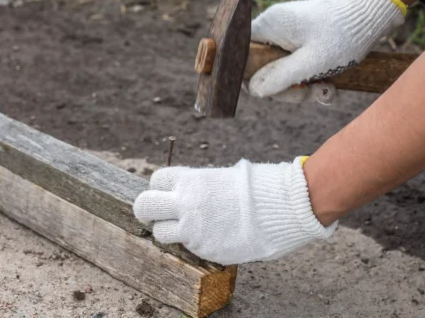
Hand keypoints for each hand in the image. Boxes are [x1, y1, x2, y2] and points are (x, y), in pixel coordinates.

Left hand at [132, 157, 336, 264]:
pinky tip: (210, 237)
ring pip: (159, 233)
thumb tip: (191, 189)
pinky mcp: (203, 249)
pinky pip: (187, 248)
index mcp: (192, 179)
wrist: (279, 209)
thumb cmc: (258, 188)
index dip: (159, 187)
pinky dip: (194, 244)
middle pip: (144, 205)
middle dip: (145, 211)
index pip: (156, 180)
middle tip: (153, 215)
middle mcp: (186, 202)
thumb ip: (202, 185)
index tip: (166, 193)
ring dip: (166, 232)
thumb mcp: (225, 175)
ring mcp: (192, 228)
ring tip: (182, 230)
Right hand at [248, 0, 405, 101]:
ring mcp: (287, 30)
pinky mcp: (300, 36)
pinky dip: (309, 75)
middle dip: (285, 86)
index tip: (270, 91)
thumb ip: (279, 78)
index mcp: (271, 24)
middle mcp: (274, 24)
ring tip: (326, 91)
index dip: (248, 75)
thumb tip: (253, 90)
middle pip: (262, 65)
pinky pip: (294, 62)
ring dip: (301, 85)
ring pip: (281, 67)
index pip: (240, 51)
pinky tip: (328, 84)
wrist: (372, 15)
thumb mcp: (311, 63)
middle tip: (309, 95)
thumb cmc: (343, 36)